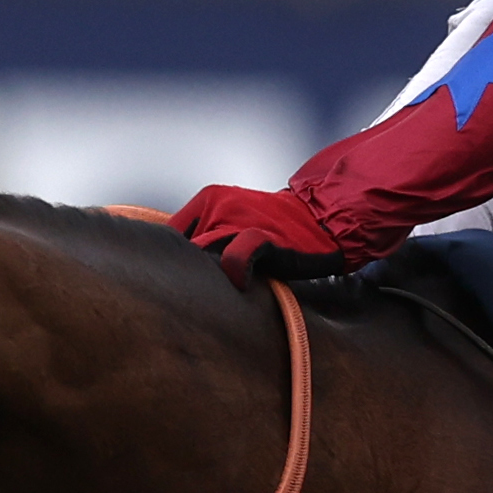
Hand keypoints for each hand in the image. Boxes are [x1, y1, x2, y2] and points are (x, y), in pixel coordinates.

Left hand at [173, 183, 354, 283]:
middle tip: (202, 291)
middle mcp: (218, 206)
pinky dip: (234, 271)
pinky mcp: (263, 237)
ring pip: (203, 253)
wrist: (321, 218)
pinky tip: (240, 283)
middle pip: (184, 248)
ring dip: (209, 276)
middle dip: (189, 272)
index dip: (175, 260)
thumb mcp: (230, 220)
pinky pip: (236, 257)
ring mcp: (239, 220)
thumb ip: (204, 237)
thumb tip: (178, 267)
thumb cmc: (273, 228)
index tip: (186, 278)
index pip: (170, 235)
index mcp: (206, 200)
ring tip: (220, 292)